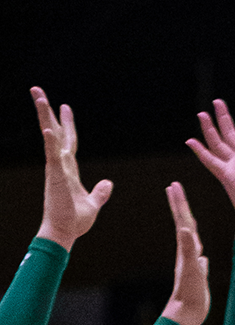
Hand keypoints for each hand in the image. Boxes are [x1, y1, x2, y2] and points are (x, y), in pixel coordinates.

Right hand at [32, 88, 111, 249]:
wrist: (64, 234)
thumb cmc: (75, 221)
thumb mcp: (94, 203)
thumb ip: (101, 192)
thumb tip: (108, 183)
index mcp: (69, 170)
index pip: (69, 142)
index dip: (67, 125)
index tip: (65, 107)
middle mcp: (60, 165)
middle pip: (55, 132)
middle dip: (48, 111)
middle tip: (38, 90)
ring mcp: (56, 169)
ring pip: (50, 136)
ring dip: (44, 115)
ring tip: (37, 95)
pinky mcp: (55, 177)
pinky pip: (52, 156)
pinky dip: (51, 142)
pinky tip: (48, 127)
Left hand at [160, 183, 209, 324]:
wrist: (186, 314)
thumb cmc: (190, 293)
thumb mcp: (191, 269)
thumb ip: (189, 249)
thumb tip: (183, 229)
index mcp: (186, 249)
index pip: (183, 220)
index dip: (179, 203)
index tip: (174, 185)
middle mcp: (187, 253)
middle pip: (183, 224)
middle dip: (180, 206)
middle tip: (174, 188)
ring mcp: (191, 263)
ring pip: (190, 239)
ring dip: (188, 224)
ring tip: (187, 215)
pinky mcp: (197, 275)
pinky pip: (198, 258)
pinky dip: (199, 251)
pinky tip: (202, 253)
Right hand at [187, 99, 234, 240]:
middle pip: (232, 133)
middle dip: (225, 117)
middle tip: (218, 101)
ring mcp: (234, 166)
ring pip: (218, 143)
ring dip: (209, 129)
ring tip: (202, 113)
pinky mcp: (226, 176)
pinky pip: (210, 161)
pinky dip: (200, 151)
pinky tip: (190, 141)